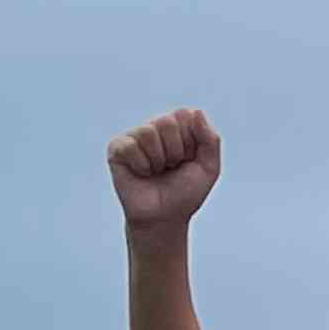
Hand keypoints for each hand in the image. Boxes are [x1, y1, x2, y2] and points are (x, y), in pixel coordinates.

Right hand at [108, 108, 221, 227]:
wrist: (164, 218)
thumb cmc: (185, 193)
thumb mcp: (209, 168)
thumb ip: (210, 140)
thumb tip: (195, 112)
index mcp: (177, 128)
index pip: (185, 115)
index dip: (191, 142)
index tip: (189, 160)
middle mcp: (155, 128)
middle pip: (167, 121)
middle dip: (175, 151)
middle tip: (171, 167)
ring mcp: (135, 136)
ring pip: (148, 132)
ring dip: (158, 159)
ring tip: (156, 171)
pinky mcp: (117, 148)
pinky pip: (130, 146)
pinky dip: (142, 165)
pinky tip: (142, 174)